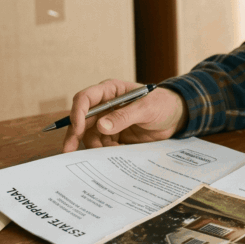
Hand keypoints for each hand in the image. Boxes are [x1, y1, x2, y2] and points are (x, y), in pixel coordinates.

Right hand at [62, 79, 187, 152]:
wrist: (175, 118)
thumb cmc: (163, 104)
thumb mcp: (146, 108)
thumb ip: (125, 116)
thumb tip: (101, 126)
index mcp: (111, 91)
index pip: (85, 98)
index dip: (78, 113)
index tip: (78, 129)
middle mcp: (105, 105)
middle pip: (81, 119)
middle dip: (75, 135)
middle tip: (69, 151)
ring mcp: (108, 120)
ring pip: (90, 135)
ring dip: (94, 145)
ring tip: (107, 152)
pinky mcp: (114, 134)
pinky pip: (102, 144)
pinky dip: (105, 151)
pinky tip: (117, 153)